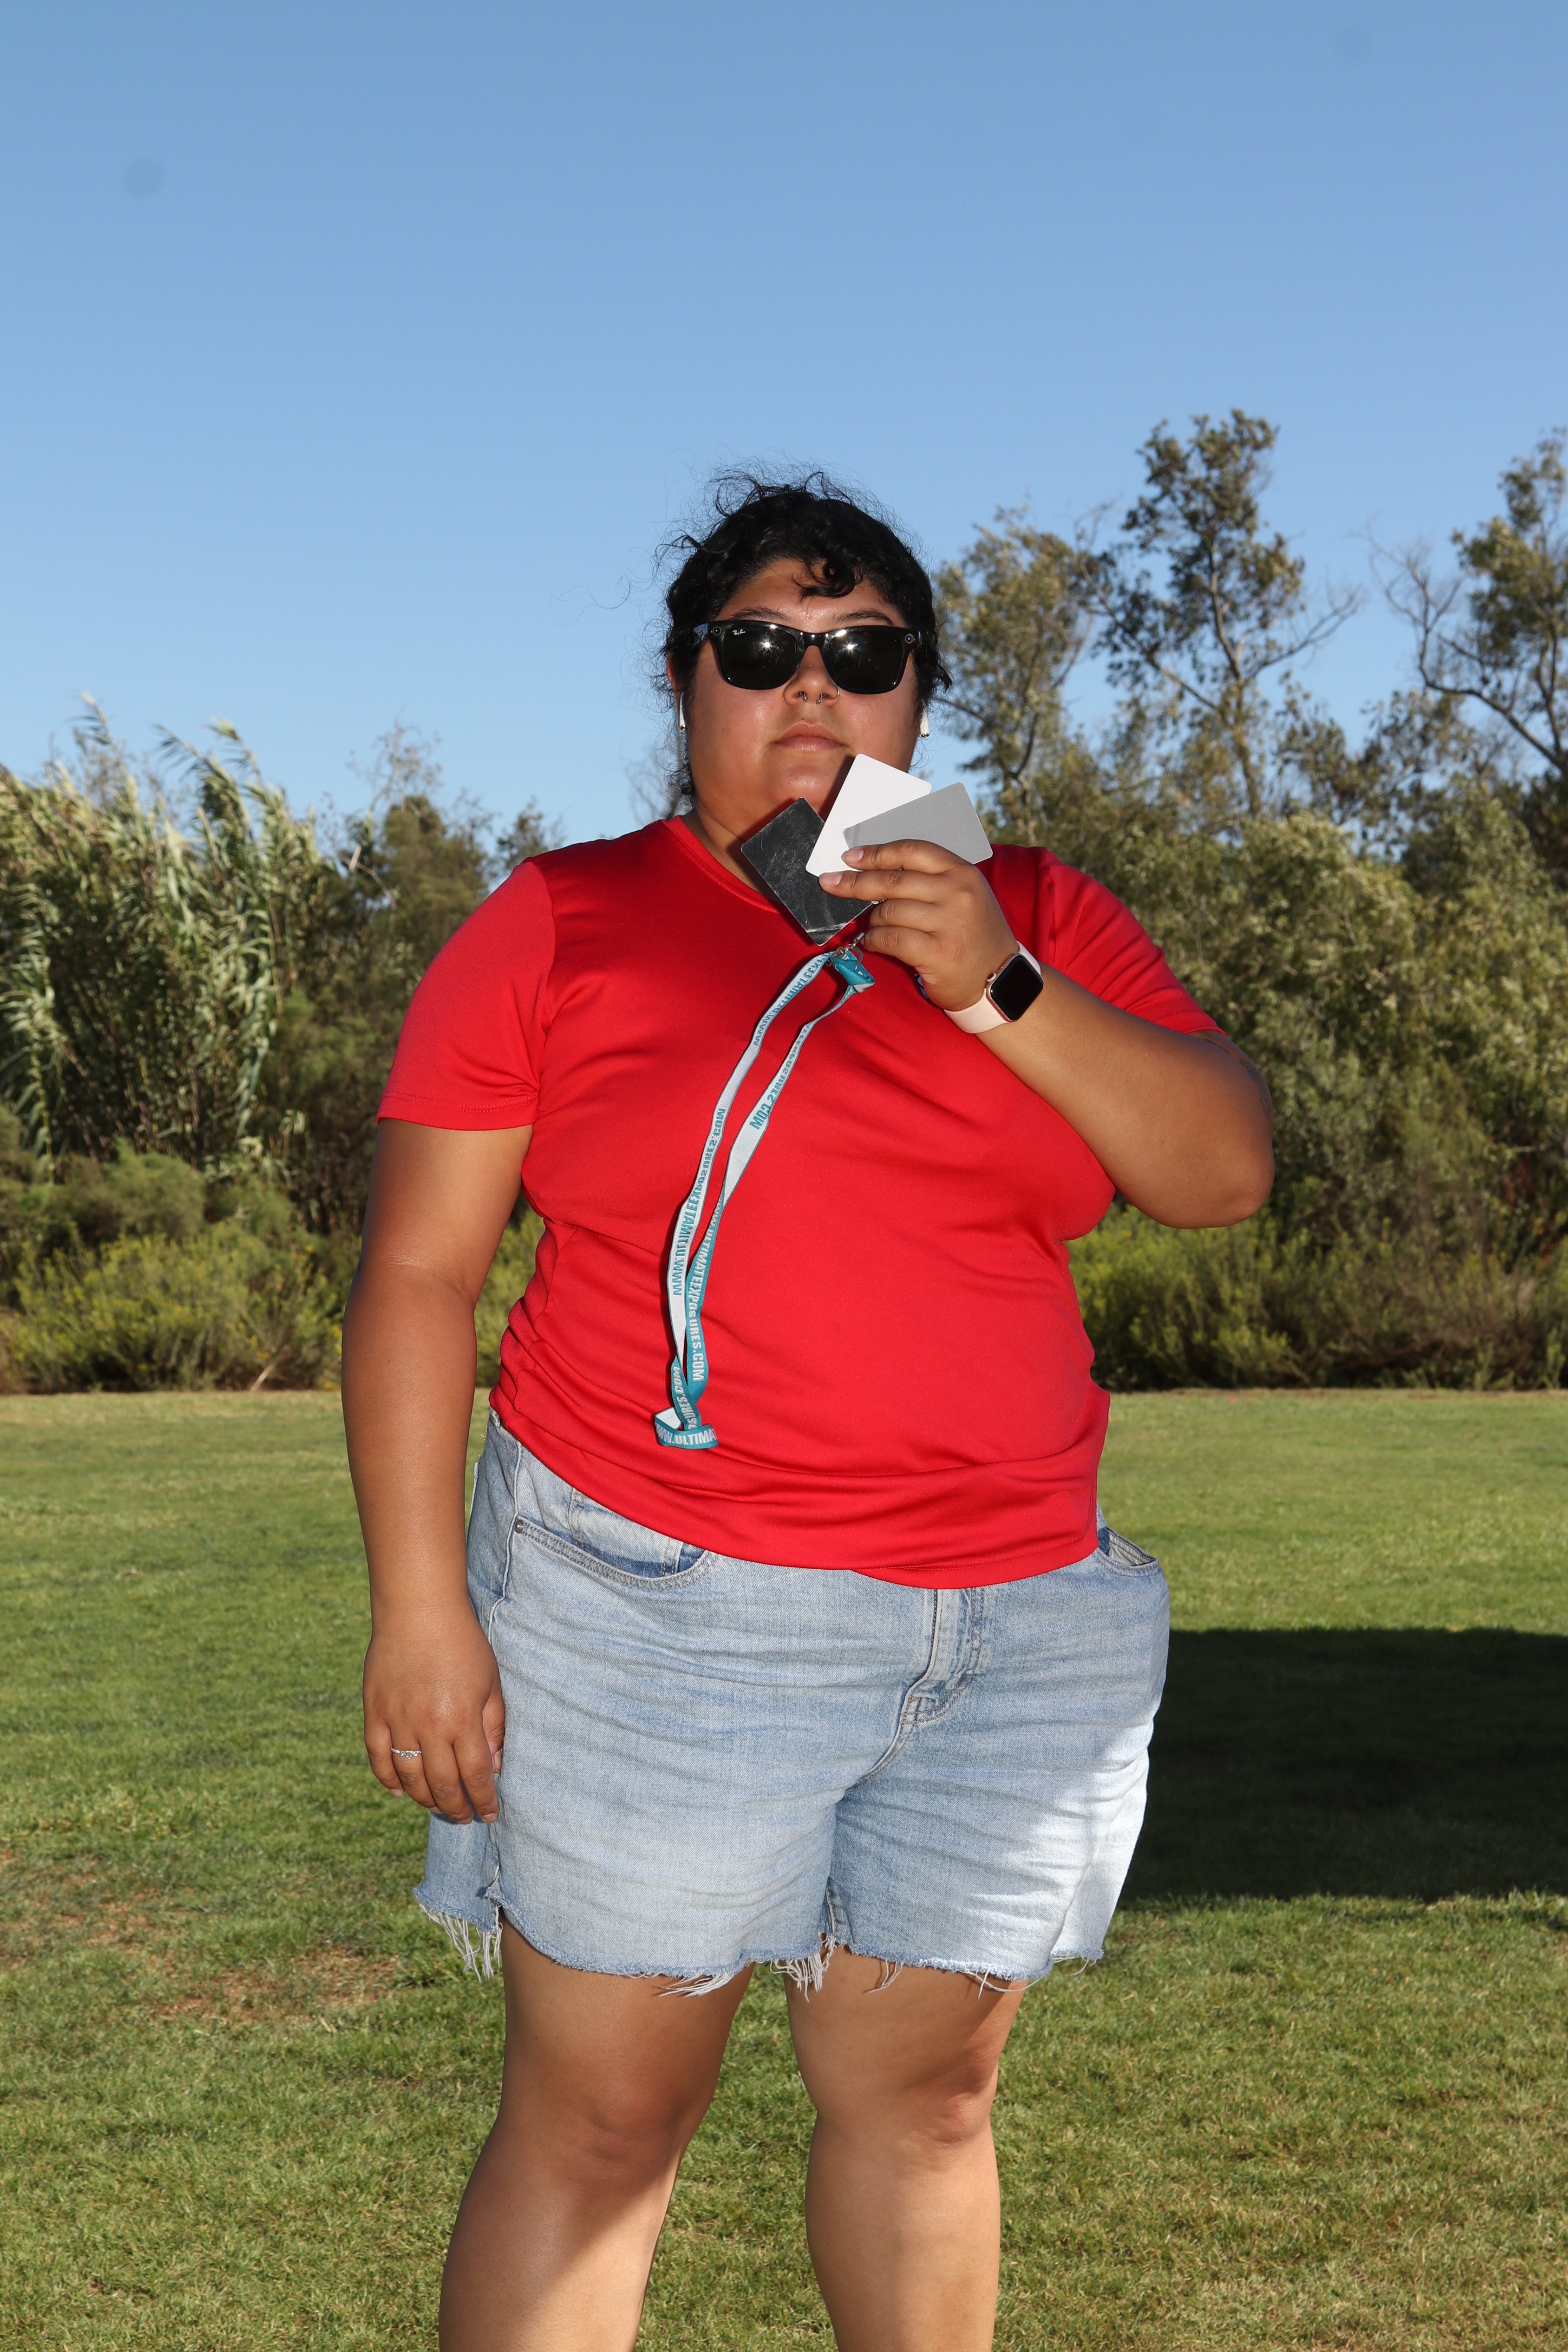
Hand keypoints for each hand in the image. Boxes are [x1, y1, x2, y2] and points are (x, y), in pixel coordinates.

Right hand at [363, 1604, 505, 1823]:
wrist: (418, 1609)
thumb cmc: (462, 1642)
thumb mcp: (491, 1681)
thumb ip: (493, 1725)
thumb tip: (495, 1766)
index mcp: (461, 1718)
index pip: (475, 1775)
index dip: (484, 1800)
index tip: (491, 1814)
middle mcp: (428, 1726)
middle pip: (442, 1784)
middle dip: (457, 1808)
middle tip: (466, 1817)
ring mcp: (397, 1720)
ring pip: (409, 1779)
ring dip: (425, 1800)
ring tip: (439, 1806)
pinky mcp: (374, 1712)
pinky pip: (378, 1758)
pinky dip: (388, 1781)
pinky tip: (402, 1792)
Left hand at [821, 840, 1018, 1011]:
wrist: (1000, 979)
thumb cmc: (973, 934)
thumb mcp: (964, 895)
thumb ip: (929, 879)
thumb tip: (875, 870)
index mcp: (962, 872)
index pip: (912, 851)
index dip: (877, 853)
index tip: (850, 857)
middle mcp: (957, 893)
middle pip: (893, 880)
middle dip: (855, 882)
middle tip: (830, 883)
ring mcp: (948, 923)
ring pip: (888, 911)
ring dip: (872, 920)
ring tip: (873, 927)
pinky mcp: (937, 952)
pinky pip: (889, 939)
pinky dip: (874, 941)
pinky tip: (872, 943)